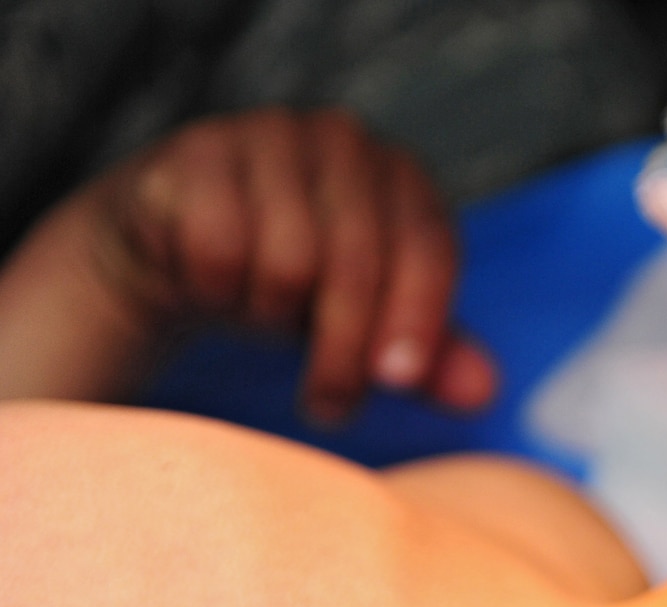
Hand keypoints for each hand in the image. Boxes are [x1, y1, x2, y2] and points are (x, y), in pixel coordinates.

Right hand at [85, 107, 496, 424]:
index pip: (428, 248)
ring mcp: (269, 137)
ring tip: (261, 313)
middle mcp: (345, 143)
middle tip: (328, 406)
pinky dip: (216, 289)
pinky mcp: (198, 152)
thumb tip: (482, 393)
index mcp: (403, 177)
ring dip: (270, 315)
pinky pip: (217, 249)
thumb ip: (431, 358)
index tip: (398, 381)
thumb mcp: (371, 325)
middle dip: (343, 351)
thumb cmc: (296, 285)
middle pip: (358, 264)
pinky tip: (211, 284)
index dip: (417, 319)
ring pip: (287, 263)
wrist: (180, 248)